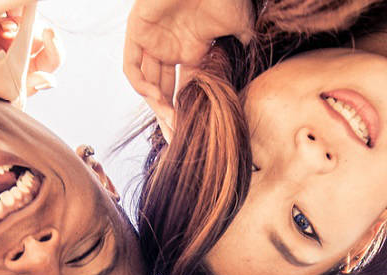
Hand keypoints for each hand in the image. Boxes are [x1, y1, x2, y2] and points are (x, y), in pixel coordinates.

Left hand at [122, 0, 253, 136]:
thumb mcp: (240, 27)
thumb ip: (243, 47)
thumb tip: (254, 69)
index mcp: (192, 48)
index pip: (187, 86)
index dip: (190, 109)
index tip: (197, 132)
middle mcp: (170, 47)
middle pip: (165, 89)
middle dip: (170, 114)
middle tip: (179, 136)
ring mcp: (153, 40)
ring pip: (147, 82)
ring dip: (155, 104)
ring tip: (170, 122)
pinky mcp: (137, 31)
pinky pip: (132, 66)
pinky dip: (141, 84)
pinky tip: (157, 97)